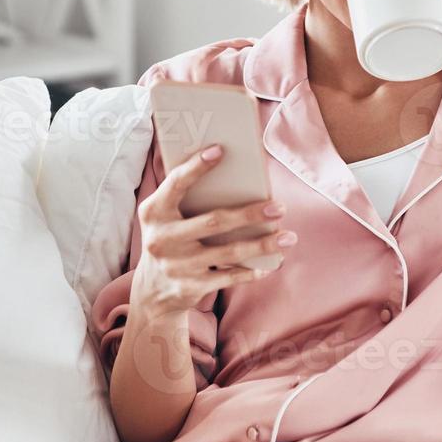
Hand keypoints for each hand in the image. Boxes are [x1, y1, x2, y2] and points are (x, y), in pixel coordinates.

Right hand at [130, 144, 294, 318]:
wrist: (153, 291)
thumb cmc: (170, 239)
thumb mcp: (166, 218)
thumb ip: (187, 198)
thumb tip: (236, 178)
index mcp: (154, 212)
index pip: (175, 184)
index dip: (196, 167)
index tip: (220, 150)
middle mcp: (162, 239)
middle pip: (214, 222)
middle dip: (250, 214)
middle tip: (279, 207)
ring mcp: (177, 266)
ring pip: (229, 252)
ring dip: (263, 244)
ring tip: (288, 236)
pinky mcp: (191, 287)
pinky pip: (230, 276)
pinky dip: (253, 270)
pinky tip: (272, 262)